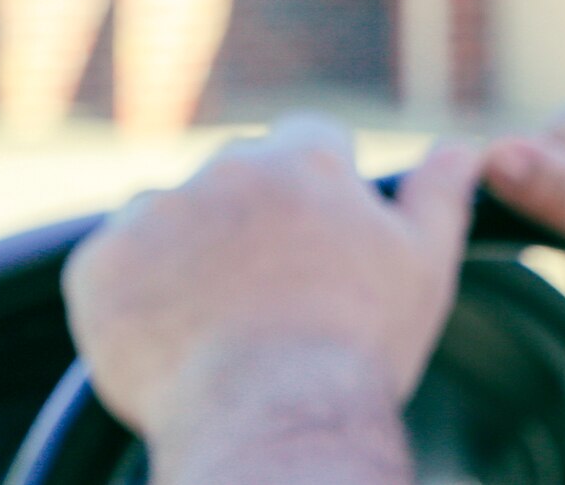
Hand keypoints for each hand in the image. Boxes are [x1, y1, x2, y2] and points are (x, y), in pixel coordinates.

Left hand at [63, 115, 480, 464]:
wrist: (272, 424)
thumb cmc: (358, 347)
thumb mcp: (423, 263)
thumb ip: (441, 191)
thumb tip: (465, 145)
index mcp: (307, 161)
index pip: (309, 139)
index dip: (318, 188)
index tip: (317, 241)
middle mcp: (228, 170)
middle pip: (237, 174)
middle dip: (250, 216)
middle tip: (269, 291)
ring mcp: (157, 214)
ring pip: (171, 214)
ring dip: (187, 248)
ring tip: (217, 321)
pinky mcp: (100, 266)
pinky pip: (111, 262)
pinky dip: (133, 291)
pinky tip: (172, 335)